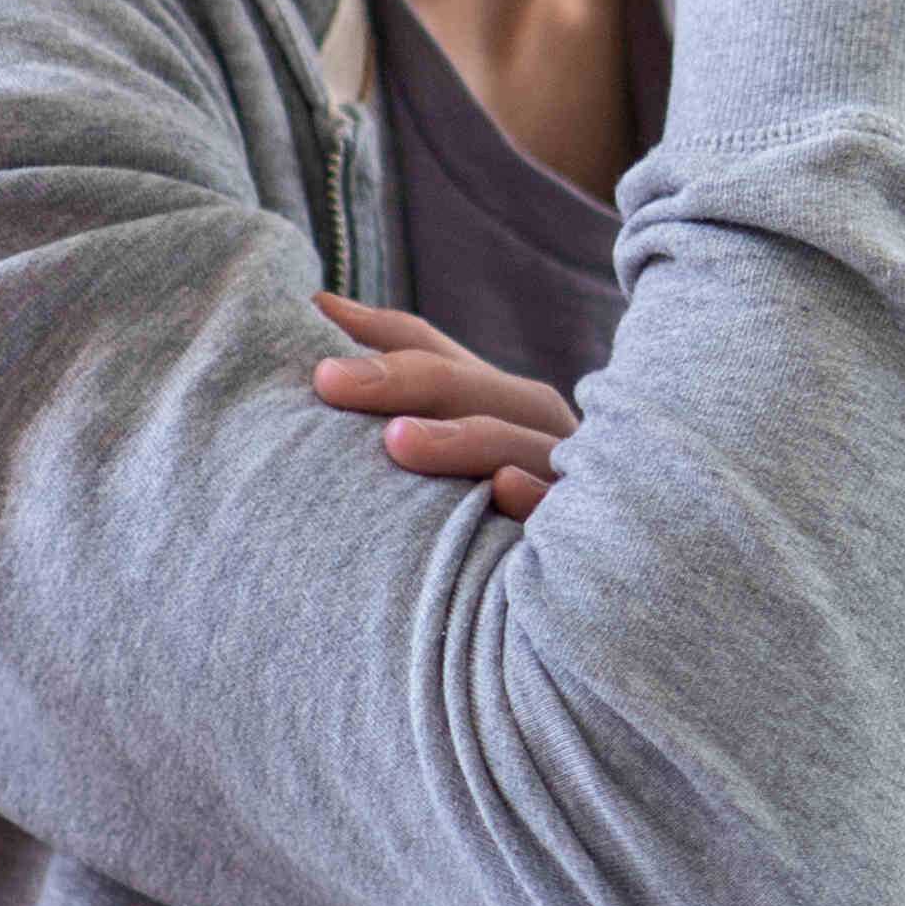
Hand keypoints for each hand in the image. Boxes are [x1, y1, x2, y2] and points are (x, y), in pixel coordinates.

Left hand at [314, 293, 577, 518]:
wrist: (595, 596)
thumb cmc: (487, 521)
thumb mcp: (443, 452)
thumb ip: (393, 387)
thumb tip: (318, 308)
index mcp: (499, 404)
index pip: (436, 355)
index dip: (378, 335)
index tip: (308, 316)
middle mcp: (536, 428)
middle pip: (473, 388)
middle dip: (401, 379)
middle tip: (327, 379)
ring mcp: (569, 478)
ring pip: (517, 442)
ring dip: (460, 437)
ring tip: (395, 439)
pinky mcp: (590, 534)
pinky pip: (564, 513)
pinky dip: (535, 497)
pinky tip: (503, 487)